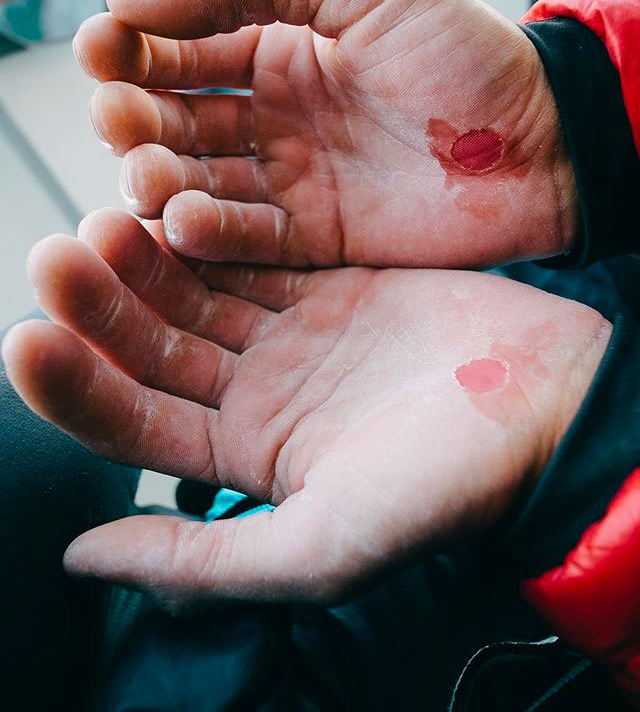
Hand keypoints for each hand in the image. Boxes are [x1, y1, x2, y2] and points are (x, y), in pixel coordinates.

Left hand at [2, 210, 606, 606]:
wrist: (548, 409)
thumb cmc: (449, 485)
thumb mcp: (321, 547)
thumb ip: (202, 560)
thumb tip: (84, 559)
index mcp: (245, 458)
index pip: (134, 421)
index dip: (78, 385)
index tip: (31, 339)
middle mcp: (259, 394)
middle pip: (155, 347)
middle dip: (102, 306)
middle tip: (59, 255)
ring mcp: (292, 335)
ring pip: (196, 293)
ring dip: (147, 260)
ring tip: (106, 216)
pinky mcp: (328, 286)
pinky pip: (255, 253)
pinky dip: (214, 230)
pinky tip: (173, 202)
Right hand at [74, 0, 576, 269]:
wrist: (538, 142)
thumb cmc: (460, 50)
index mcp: (275, 46)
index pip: (178, 47)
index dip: (133, 48)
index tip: (100, 50)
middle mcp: (273, 115)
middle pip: (176, 121)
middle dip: (137, 119)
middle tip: (118, 120)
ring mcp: (291, 179)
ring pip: (200, 183)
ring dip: (161, 180)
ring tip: (143, 177)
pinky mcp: (314, 238)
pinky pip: (247, 238)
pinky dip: (212, 233)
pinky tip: (184, 223)